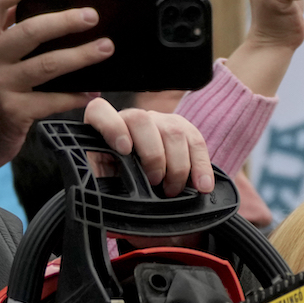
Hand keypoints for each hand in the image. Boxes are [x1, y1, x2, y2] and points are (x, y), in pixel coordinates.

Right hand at [0, 0, 110, 198]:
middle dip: (66, 20)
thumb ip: (3, 36)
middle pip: (30, 30)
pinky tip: (92, 91)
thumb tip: (43, 11)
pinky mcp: (13, 113)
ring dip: (82, 55)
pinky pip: (53, 100)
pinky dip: (76, 95)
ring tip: (105, 48)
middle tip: (92, 17)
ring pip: (48, 64)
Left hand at [82, 98, 211, 195]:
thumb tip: (108, 189)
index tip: (124, 150)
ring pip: (173, 131)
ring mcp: (160, 122)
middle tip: (155, 182)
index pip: (101, 111)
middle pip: (143, 121)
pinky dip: (201, 166)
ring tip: (172, 190)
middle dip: (153, 155)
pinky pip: (196, 143)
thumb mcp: (103, 184)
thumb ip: (102, 180)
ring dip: (177, 166)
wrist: (137, 185)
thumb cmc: (117, 184)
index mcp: (104, 129)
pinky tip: (202, 186)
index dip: (112, 127)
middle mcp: (132, 120)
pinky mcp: (183, 130)